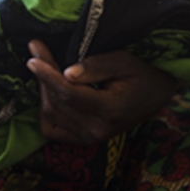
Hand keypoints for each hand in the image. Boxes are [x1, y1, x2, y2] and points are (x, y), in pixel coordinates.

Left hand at [27, 40, 176, 143]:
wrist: (156, 94)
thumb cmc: (141, 74)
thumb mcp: (123, 61)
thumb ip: (94, 67)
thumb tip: (66, 73)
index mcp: (109, 110)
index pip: (69, 94)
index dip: (47, 75)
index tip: (33, 56)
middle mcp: (97, 130)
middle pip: (57, 102)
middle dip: (43, 75)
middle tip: (37, 50)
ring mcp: (90, 138)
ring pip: (51, 114)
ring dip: (42, 88)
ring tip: (43, 65)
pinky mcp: (84, 140)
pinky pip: (52, 129)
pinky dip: (46, 110)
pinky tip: (50, 91)